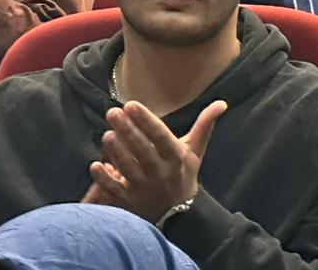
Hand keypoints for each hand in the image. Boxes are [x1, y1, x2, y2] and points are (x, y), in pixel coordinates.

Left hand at [85, 99, 224, 222]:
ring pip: (128, 168)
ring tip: (106, 134)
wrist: (179, 215)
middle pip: (142, 149)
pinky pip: (115, 190)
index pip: (160, 135)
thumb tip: (222, 103)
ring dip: (116, 152)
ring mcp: (143, 188)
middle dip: (127, 130)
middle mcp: (160, 172)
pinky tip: (96, 166)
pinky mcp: (129, 202)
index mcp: (176, 156)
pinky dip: (105, 180)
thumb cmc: (184, 175)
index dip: (146, 120)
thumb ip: (205, 125)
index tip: (131, 104)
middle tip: (113, 112)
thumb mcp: (196, 150)